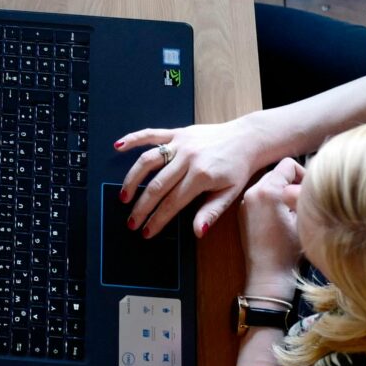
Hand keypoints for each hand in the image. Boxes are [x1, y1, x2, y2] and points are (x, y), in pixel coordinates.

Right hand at [115, 116, 281, 237]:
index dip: (157, 220)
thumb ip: (211, 212)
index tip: (146, 232)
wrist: (247, 138)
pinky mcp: (177, 133)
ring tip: (123, 197)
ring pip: (148, 161)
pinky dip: (133, 138)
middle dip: (141, 207)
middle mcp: (187, 158)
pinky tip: (118, 146)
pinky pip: (151, 134)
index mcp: (201, 176)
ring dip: (132, 179)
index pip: (172, 203)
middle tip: (131, 222)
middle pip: (156, 186)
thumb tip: (197, 232)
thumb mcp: (230, 194)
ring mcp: (180, 143)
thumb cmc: (238, 168)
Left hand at [240, 159, 305, 291]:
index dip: (303, 174)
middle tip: (304, 201)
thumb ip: (303, 195)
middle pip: (276, 172)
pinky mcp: (243, 213)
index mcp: (268, 190)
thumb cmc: (289, 250)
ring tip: (293, 211)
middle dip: (292, 182)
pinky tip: (281, 219)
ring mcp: (245, 203)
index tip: (309, 191)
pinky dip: (271, 201)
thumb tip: (307, 185)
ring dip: (281, 192)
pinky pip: (260, 197)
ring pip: (268, 184)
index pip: (288, 164)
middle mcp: (252, 192)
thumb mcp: (304, 218)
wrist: (268, 275)